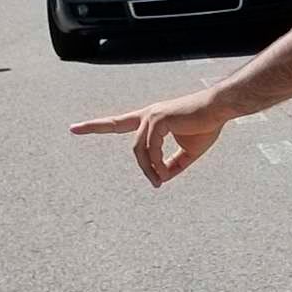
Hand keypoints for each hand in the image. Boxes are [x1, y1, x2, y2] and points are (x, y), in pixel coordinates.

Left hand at [72, 90, 232, 183]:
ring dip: (147, 168)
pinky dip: (156, 164)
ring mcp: (152, 115)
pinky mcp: (159, 119)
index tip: (76, 126)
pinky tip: (164, 173)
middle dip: (93, 126)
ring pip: (138, 148)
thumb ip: (174, 164)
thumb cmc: (206, 126)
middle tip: (72, 128)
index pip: (120, 122)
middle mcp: (147, 114)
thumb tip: (161, 178)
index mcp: (151, 119)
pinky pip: (151, 149)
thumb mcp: (189, 151)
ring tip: (158, 181)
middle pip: (118, 127)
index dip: (98, 125)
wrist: (220, 110)